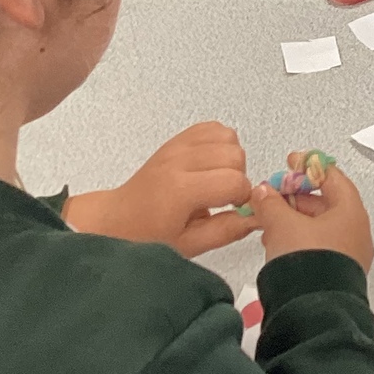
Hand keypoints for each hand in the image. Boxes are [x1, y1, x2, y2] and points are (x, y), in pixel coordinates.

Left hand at [65, 119, 255, 257]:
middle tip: (225, 198)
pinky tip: (212, 166)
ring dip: (231, 159)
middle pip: (235, 155)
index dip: (243, 199)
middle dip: (239, 178)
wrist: (116, 219)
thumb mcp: (189, 245)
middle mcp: (179, 160)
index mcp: (180, 190)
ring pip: (228, 137)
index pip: (234, 181)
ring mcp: (177, 146)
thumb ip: (226, 230)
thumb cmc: (147, 237)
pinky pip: (212, 128)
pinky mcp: (176, 140)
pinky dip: (221, 143)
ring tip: (218, 181)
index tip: (235, 211)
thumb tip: (257, 218)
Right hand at [255, 158, 373, 271]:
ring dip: (294, 219)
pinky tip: (278, 243)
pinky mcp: (338, 272)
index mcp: (350, 211)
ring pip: (320, 226)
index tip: (290, 162)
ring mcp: (350, 254)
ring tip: (269, 220)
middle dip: (296, 196)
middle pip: (326, 201)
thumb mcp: (282, 224)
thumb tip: (262, 191)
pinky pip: (319, 245)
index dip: (308, 166)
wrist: (314, 310)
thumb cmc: (307, 261)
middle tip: (272, 194)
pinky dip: (299, 238)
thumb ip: (270, 202)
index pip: (332, 176)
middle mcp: (356, 231)